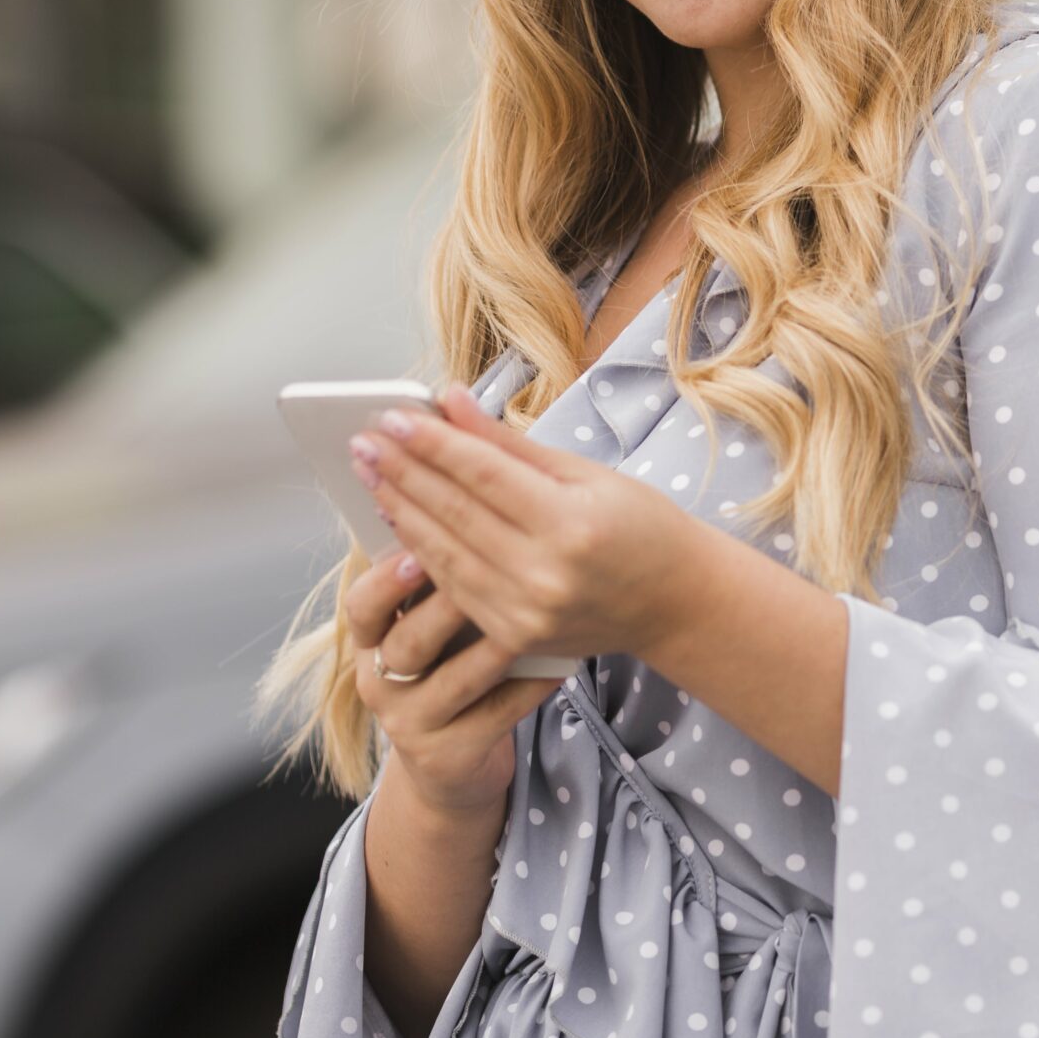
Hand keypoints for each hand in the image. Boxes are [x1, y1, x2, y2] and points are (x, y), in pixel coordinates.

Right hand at [342, 548, 561, 818]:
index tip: (420, 549)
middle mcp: (380, 684)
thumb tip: (465, 506)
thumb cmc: (447, 671)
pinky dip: (530, 686)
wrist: (449, 765)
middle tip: (485, 569)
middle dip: (443, 607)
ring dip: (493, 647)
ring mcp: (412, 725)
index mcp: (371, 642)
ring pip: (453, 682)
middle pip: (404, 644)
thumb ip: (437, 582)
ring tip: (530, 613)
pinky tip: (561, 662)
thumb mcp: (430, 630)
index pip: (362, 606)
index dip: (386, 579)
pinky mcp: (449, 756)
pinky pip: (495, 715)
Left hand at [348, 382, 710, 667]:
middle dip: (402, 472)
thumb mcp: (586, 473)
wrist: (675, 602)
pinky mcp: (512, 636)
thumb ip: (510, 444)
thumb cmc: (641, 526)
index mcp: (572, 524)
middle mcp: (545, 574)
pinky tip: (399, 519)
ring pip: (442, 553)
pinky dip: (420, 551)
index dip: (433, 443)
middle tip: (363, 441)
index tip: (392, 417)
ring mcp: (525, 612)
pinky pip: (453, 587)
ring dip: (399, 509)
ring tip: (370, 473)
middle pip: (454, 513)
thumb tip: (451, 401)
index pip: (483, 474)